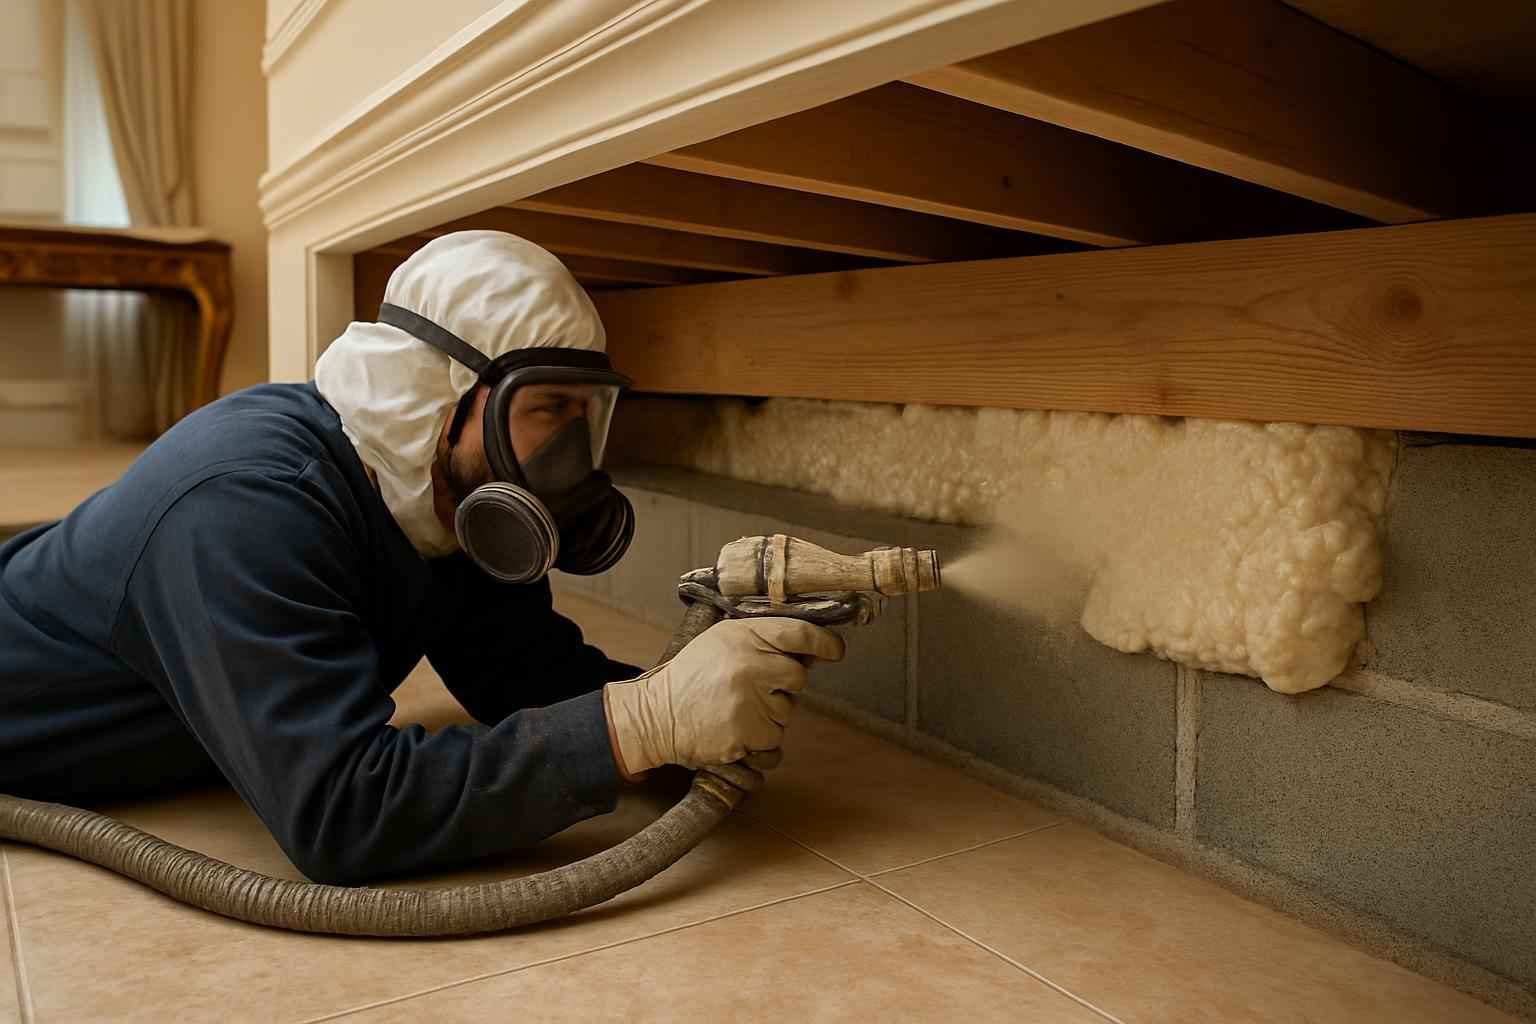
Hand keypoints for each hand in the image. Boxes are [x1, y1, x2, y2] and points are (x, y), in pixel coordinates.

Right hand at [603, 617, 844, 776]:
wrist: (656, 716)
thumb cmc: (691, 678)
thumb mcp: (720, 642)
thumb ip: (760, 640)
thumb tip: (808, 650)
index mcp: (742, 635)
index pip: (798, 633)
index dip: (824, 642)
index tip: (835, 650)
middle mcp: (749, 664)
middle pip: (797, 676)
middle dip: (782, 686)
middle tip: (753, 689)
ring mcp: (750, 699)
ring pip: (787, 711)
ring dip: (768, 715)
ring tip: (734, 709)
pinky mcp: (749, 732)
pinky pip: (774, 740)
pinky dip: (759, 740)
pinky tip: (733, 729)